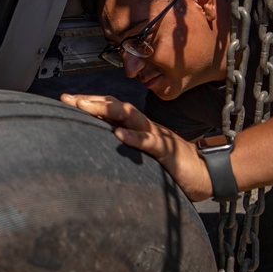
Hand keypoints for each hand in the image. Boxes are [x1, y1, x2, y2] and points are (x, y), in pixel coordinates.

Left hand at [60, 93, 213, 200]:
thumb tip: (101, 149)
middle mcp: (146, 126)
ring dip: (107, 110)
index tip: (65, 99)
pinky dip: (134, 136)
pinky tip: (119, 135)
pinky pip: (149, 140)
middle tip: (67, 99)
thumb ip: (127, 150)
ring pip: (131, 116)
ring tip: (84, 107)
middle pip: (116, 106)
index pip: (112, 108)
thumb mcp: (145, 156)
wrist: (207, 172)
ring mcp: (156, 135)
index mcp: (139, 127)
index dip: (90, 102)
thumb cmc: (174, 166)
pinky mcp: (167, 150)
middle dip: (91, 101)